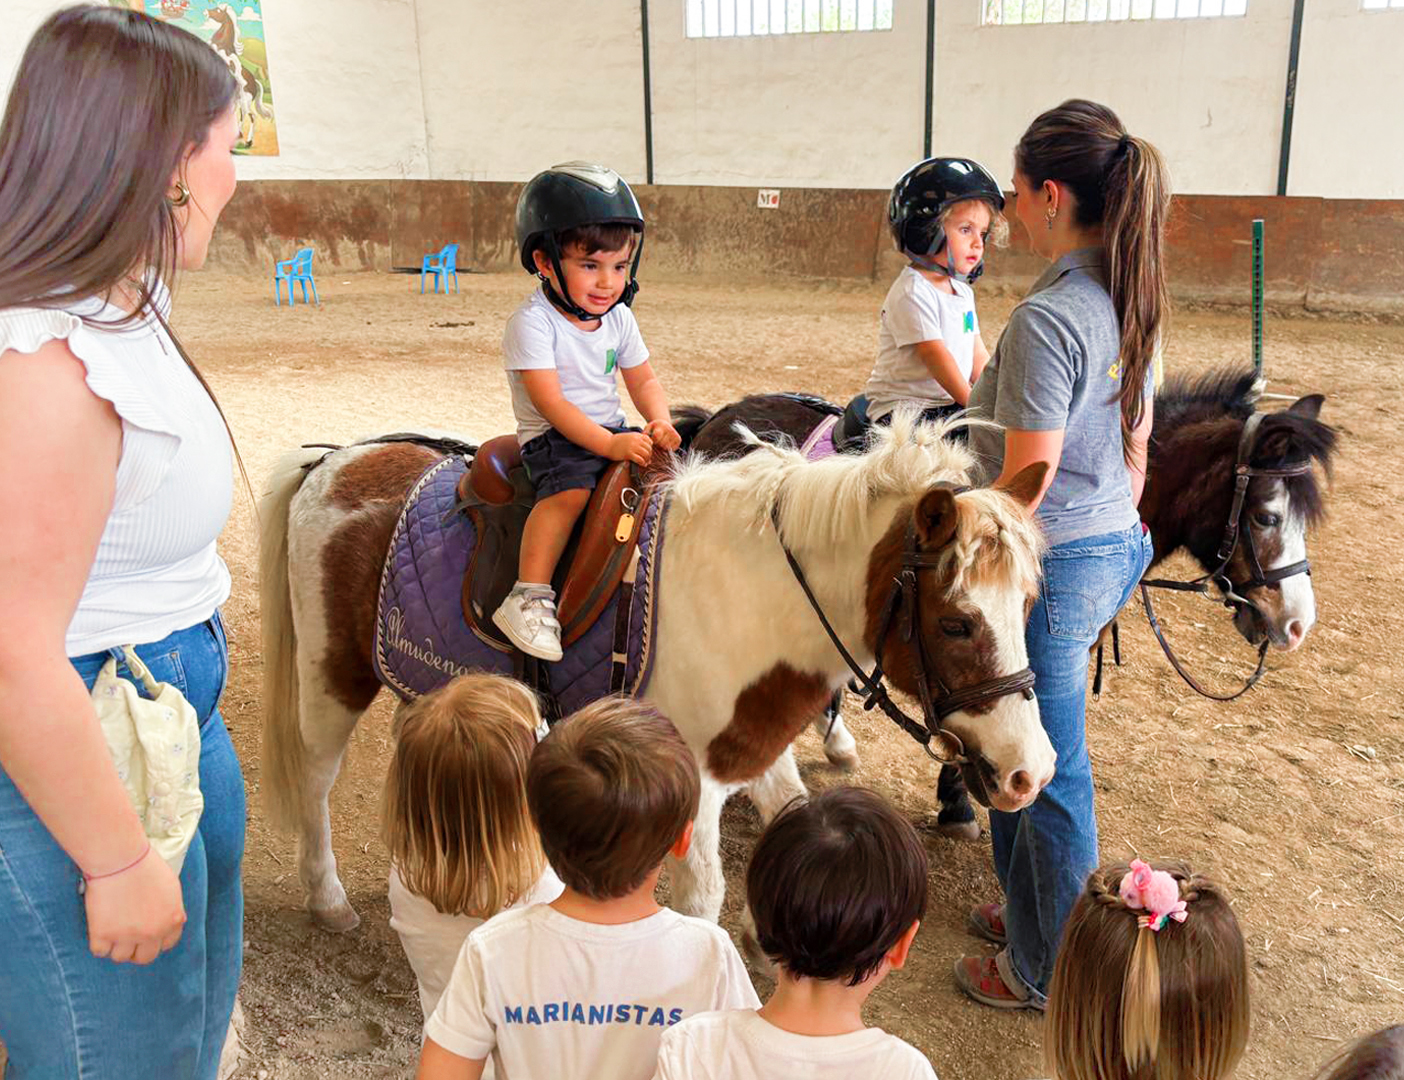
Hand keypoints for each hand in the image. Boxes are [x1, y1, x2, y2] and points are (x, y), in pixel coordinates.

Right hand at [85, 847, 186, 964]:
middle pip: (144, 957)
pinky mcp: (103, 935)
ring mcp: (127, 936)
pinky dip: (98, 943)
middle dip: (136, 950)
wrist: (120, 859)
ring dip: (116, 946)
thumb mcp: (171, 886)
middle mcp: (152, 933)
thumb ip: (172, 908)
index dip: (156, 940)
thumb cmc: (145, 865)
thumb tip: (174, 922)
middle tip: (127, 938)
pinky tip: (99, 928)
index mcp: (171, 920)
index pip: (167, 944)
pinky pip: (99, 951)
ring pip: (120, 957)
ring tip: (112, 930)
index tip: (146, 936)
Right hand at [607, 431, 653, 465]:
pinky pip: (640, 460)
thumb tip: (648, 445)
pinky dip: (643, 463)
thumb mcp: (629, 436)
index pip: (650, 441)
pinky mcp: (628, 454)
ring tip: (645, 462)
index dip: (650, 447)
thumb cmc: (618, 441)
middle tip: (647, 459)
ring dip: (647, 460)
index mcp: (637, 435)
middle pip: (649, 449)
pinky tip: (642, 464)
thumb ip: (638, 439)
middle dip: (649, 455)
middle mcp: (636, 440)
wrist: (607, 443)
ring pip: (646, 454)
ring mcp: (632, 447)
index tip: (646, 451)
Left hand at [644, 420, 681, 451]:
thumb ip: (645, 431)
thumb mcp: (649, 426)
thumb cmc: (655, 427)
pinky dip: (667, 448)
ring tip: (660, 443)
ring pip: (667, 447)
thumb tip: (644, 437)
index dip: (653, 440)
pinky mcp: (679, 439)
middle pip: (662, 443)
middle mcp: (671, 430)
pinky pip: (672, 449)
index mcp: (663, 426)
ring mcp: (676, 435)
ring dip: (662, 447)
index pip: (657, 436)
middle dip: (657, 444)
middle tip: (656, 442)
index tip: (652, 439)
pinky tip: (665, 444)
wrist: (665, 424)